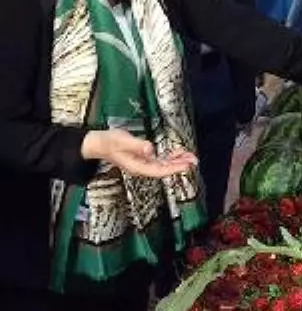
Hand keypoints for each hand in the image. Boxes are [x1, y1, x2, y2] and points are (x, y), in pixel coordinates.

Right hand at [81, 129, 196, 177]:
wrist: (97, 143)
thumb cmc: (107, 142)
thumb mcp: (121, 140)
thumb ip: (136, 145)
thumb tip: (150, 149)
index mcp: (136, 166)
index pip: (158, 170)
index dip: (173, 168)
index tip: (186, 165)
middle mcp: (141, 167)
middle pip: (163, 169)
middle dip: (179, 165)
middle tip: (194, 160)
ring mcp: (142, 164)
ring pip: (163, 165)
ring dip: (177, 161)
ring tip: (190, 156)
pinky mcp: (143, 158)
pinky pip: (160, 160)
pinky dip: (170, 157)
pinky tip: (179, 153)